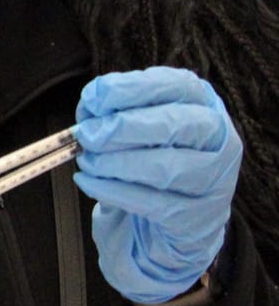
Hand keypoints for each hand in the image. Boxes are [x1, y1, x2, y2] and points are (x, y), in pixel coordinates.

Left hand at [74, 67, 240, 304]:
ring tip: (87, 162)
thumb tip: (91, 105)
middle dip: (123, 128)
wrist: (165, 220)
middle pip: (177, 125)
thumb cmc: (148, 164)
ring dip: (116, 163)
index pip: (177, 85)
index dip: (133, 89)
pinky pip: (152, 203)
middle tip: (87, 135)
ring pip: (166, 168)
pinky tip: (90, 182)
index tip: (94, 98)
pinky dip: (112, 191)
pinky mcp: (197, 216)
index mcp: (203, 105)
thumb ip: (112, 113)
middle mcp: (218, 139)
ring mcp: (214, 180)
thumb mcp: (131, 131)